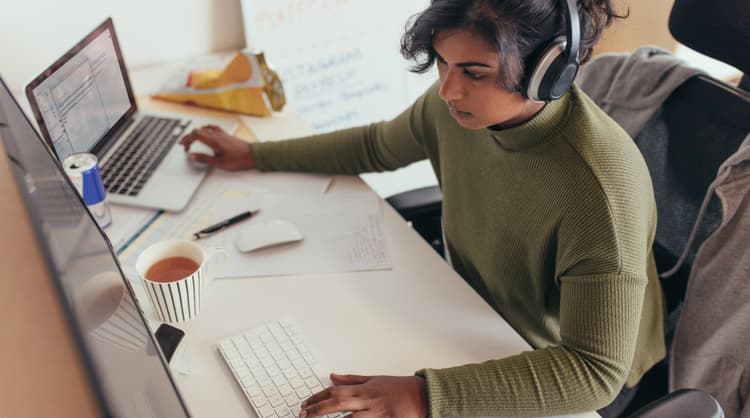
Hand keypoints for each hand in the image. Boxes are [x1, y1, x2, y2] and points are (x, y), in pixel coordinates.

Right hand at [179, 124, 255, 170]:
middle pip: (198, 131)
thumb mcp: (219, 163)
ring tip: (193, 140)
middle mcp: (217, 135)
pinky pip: (212, 128)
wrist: (252, 154)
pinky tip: (206, 133)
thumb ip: (205, 159)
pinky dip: (205, 130)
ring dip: (196, 133)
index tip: (183, 146)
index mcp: (214, 141)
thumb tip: (193, 156)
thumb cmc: (239, 159)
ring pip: (205, 128)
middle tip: (185, 146)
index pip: (195, 135)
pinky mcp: (226, 135)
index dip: (186, 139)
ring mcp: (222, 133)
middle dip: (189, 138)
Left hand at [300, 373, 427, 417]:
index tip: (305, 404)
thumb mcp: (374, 379)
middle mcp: (368, 400)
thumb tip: (332, 376)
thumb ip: (351, 380)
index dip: (317, 398)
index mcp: (364, 388)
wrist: (423, 395)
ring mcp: (376, 413)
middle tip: (303, 415)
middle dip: (317, 409)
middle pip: (337, 403)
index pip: (335, 392)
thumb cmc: (399, 387)